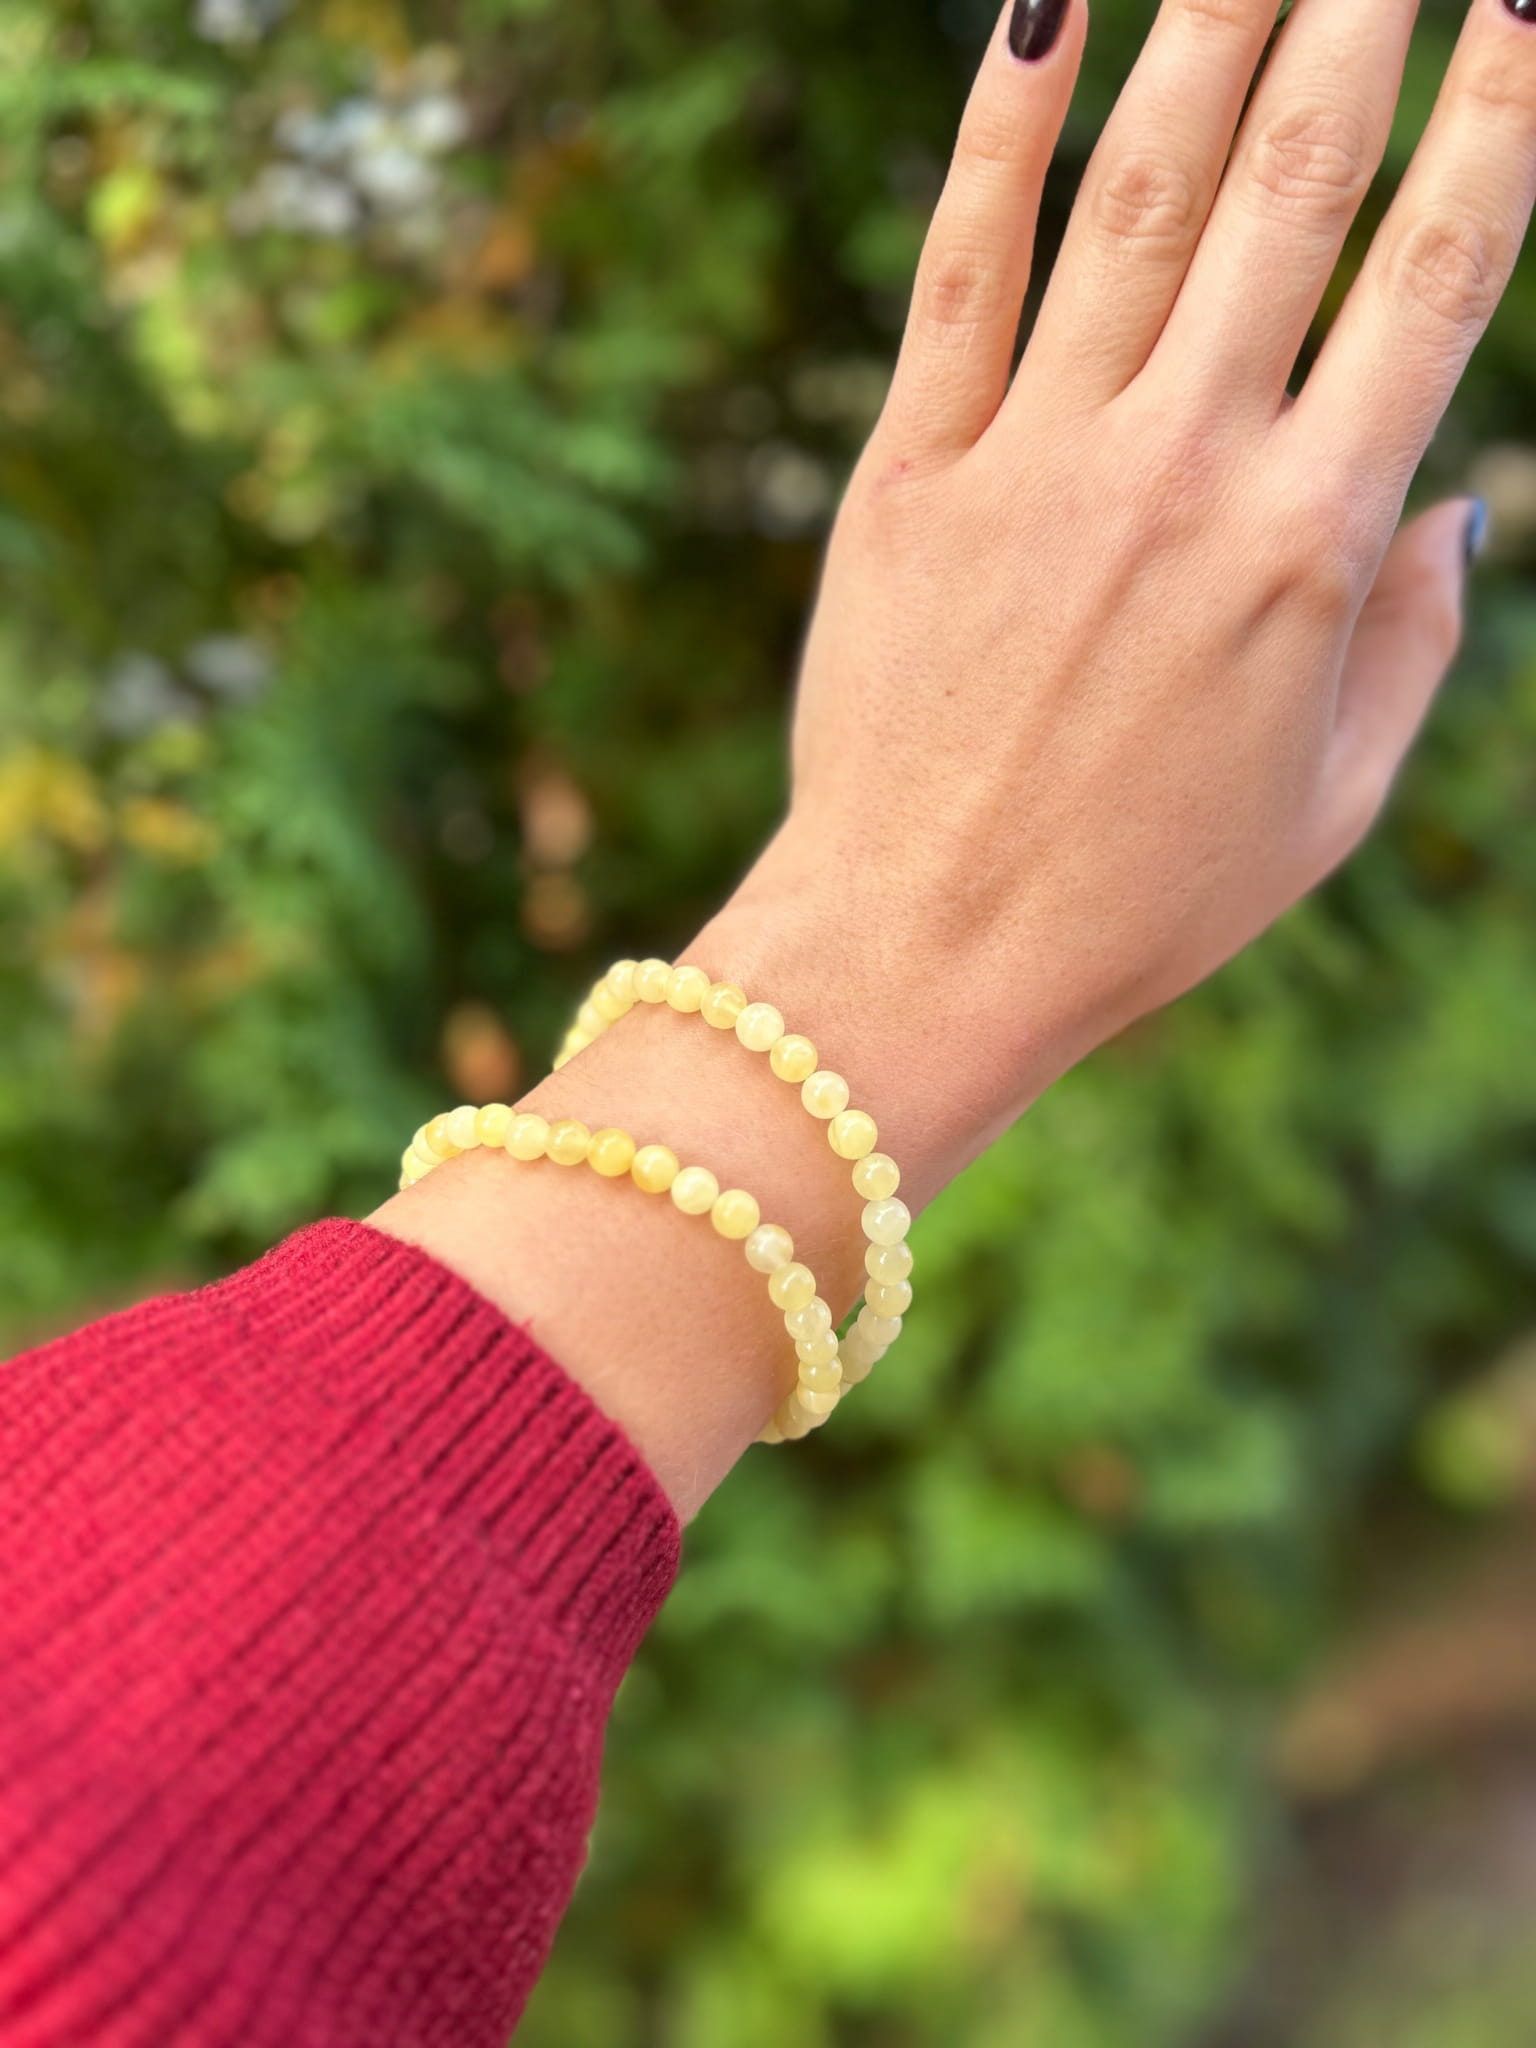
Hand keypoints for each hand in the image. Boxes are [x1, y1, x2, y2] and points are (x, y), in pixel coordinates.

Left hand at [380, 0, 1534, 1514]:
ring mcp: (1035, 461)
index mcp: (1310, 548)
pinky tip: (1042, 10)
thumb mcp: (1325, 805)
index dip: (1501, 113)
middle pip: (1296, 184)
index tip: (1521, 9)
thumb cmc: (1138, 901)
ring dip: (1211, 19)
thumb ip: (1411, 640)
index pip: (1439, 275)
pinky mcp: (908, 475)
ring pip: (1138, 194)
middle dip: (1364, 11)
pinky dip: (999, 135)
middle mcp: (1182, 472)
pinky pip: (961, 271)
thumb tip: (1466, 494)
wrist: (920, 955)